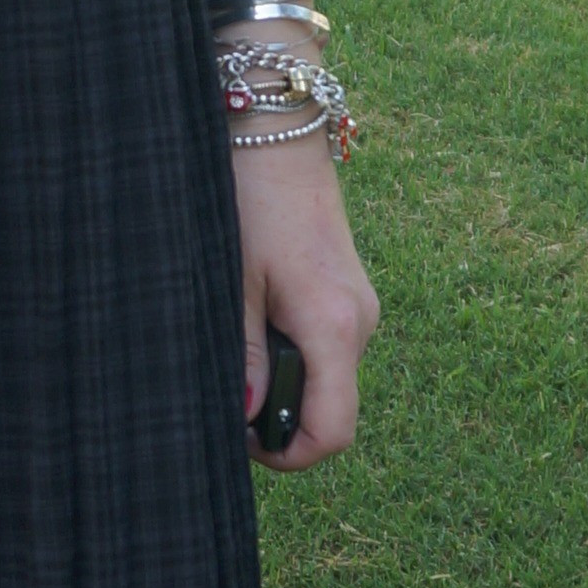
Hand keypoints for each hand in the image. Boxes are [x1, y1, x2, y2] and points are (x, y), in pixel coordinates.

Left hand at [235, 132, 378, 473]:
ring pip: (326, 376)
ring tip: (236, 342)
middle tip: (227, 389)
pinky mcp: (349, 291)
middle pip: (330, 408)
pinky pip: (326, 345)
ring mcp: (359, 306)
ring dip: (284, 379)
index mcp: (333, 326)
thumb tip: (245, 415)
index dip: (287, 454)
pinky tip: (256, 316)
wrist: (276, 133)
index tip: (241, 440)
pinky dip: (294, 350)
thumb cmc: (249, 202)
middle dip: (279, 414)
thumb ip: (242, 353)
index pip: (332, 431)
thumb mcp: (233, 283)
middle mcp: (360, 323)